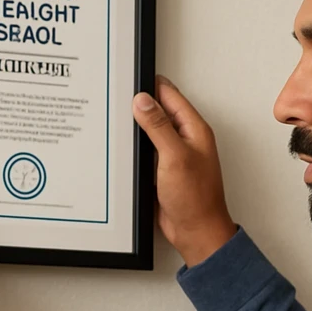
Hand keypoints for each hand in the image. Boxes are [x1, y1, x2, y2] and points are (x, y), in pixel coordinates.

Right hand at [132, 76, 235, 257]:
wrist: (195, 231)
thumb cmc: (195, 199)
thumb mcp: (175, 156)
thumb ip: (158, 126)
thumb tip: (143, 101)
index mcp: (194, 129)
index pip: (169, 95)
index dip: (149, 85)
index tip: (128, 79)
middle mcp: (185, 139)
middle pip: (159, 110)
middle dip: (139, 104)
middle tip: (117, 95)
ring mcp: (173, 154)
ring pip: (150, 130)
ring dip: (136, 126)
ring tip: (116, 115)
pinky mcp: (163, 170)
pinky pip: (146, 150)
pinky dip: (135, 146)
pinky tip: (124, 145)